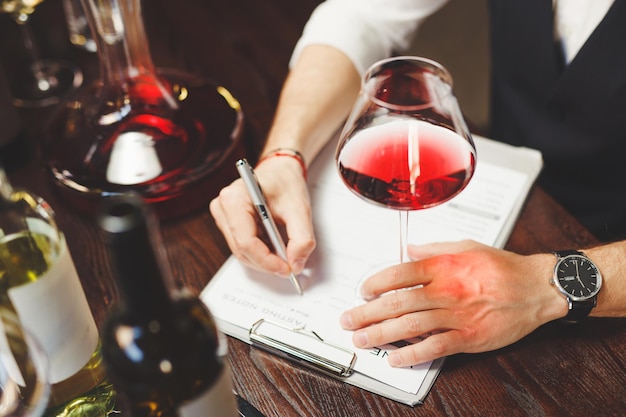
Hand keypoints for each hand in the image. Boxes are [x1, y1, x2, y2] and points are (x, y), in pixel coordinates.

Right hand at [209, 156, 315, 276]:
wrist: (280, 170)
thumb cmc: (286, 183)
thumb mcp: (300, 209)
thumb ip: (302, 238)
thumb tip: (296, 263)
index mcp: (235, 198)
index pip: (246, 243)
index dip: (267, 261)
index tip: (287, 268)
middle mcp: (223, 207)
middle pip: (242, 250)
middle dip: (267, 262)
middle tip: (290, 265)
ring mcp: (223, 215)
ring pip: (242, 251)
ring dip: (264, 258)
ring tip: (285, 253)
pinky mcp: (228, 222)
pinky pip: (243, 246)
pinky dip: (261, 251)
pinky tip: (275, 245)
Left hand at [339, 240, 566, 365]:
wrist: (536, 288)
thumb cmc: (502, 267)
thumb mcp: (466, 246)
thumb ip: (433, 248)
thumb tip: (407, 248)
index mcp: (443, 266)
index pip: (398, 273)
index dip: (375, 283)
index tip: (363, 290)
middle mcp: (446, 290)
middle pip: (397, 302)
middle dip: (367, 312)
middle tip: (349, 320)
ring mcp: (457, 315)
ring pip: (411, 326)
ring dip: (381, 334)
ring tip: (362, 338)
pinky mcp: (469, 337)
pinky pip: (435, 347)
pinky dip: (413, 354)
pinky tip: (395, 358)